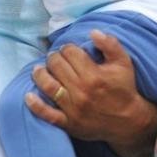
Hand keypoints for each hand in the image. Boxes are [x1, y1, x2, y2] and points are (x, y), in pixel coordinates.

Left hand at [25, 30, 156, 149]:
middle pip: (56, 65)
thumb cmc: (124, 89)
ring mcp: (73, 109)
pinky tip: (28, 96)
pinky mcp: (68, 123)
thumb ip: (110, 44)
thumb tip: (92, 32)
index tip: (69, 51)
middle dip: (54, 58)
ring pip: (48, 86)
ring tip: (39, 70)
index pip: (70, 53)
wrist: (128, 121)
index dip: (67, 48)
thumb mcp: (124, 63)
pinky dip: (35, 105)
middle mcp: (81, 91)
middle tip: (56, 58)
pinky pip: (47, 114)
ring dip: (40, 74)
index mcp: (94, 75)